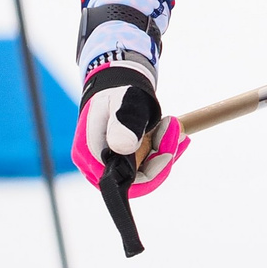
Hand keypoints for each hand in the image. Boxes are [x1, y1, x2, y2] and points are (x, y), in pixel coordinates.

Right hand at [73, 66, 186, 200]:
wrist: (115, 87)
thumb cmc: (117, 93)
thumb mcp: (122, 102)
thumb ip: (123, 123)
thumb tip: (123, 147)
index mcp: (90, 155)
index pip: (126, 180)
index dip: (152, 170)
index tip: (169, 151)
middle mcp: (96, 165)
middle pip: (138, 177)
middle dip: (161, 156)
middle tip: (176, 131)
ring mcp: (110, 163)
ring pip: (145, 169)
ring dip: (163, 149)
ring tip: (173, 126)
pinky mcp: (123, 160)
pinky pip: (146, 162)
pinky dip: (160, 148)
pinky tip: (170, 132)